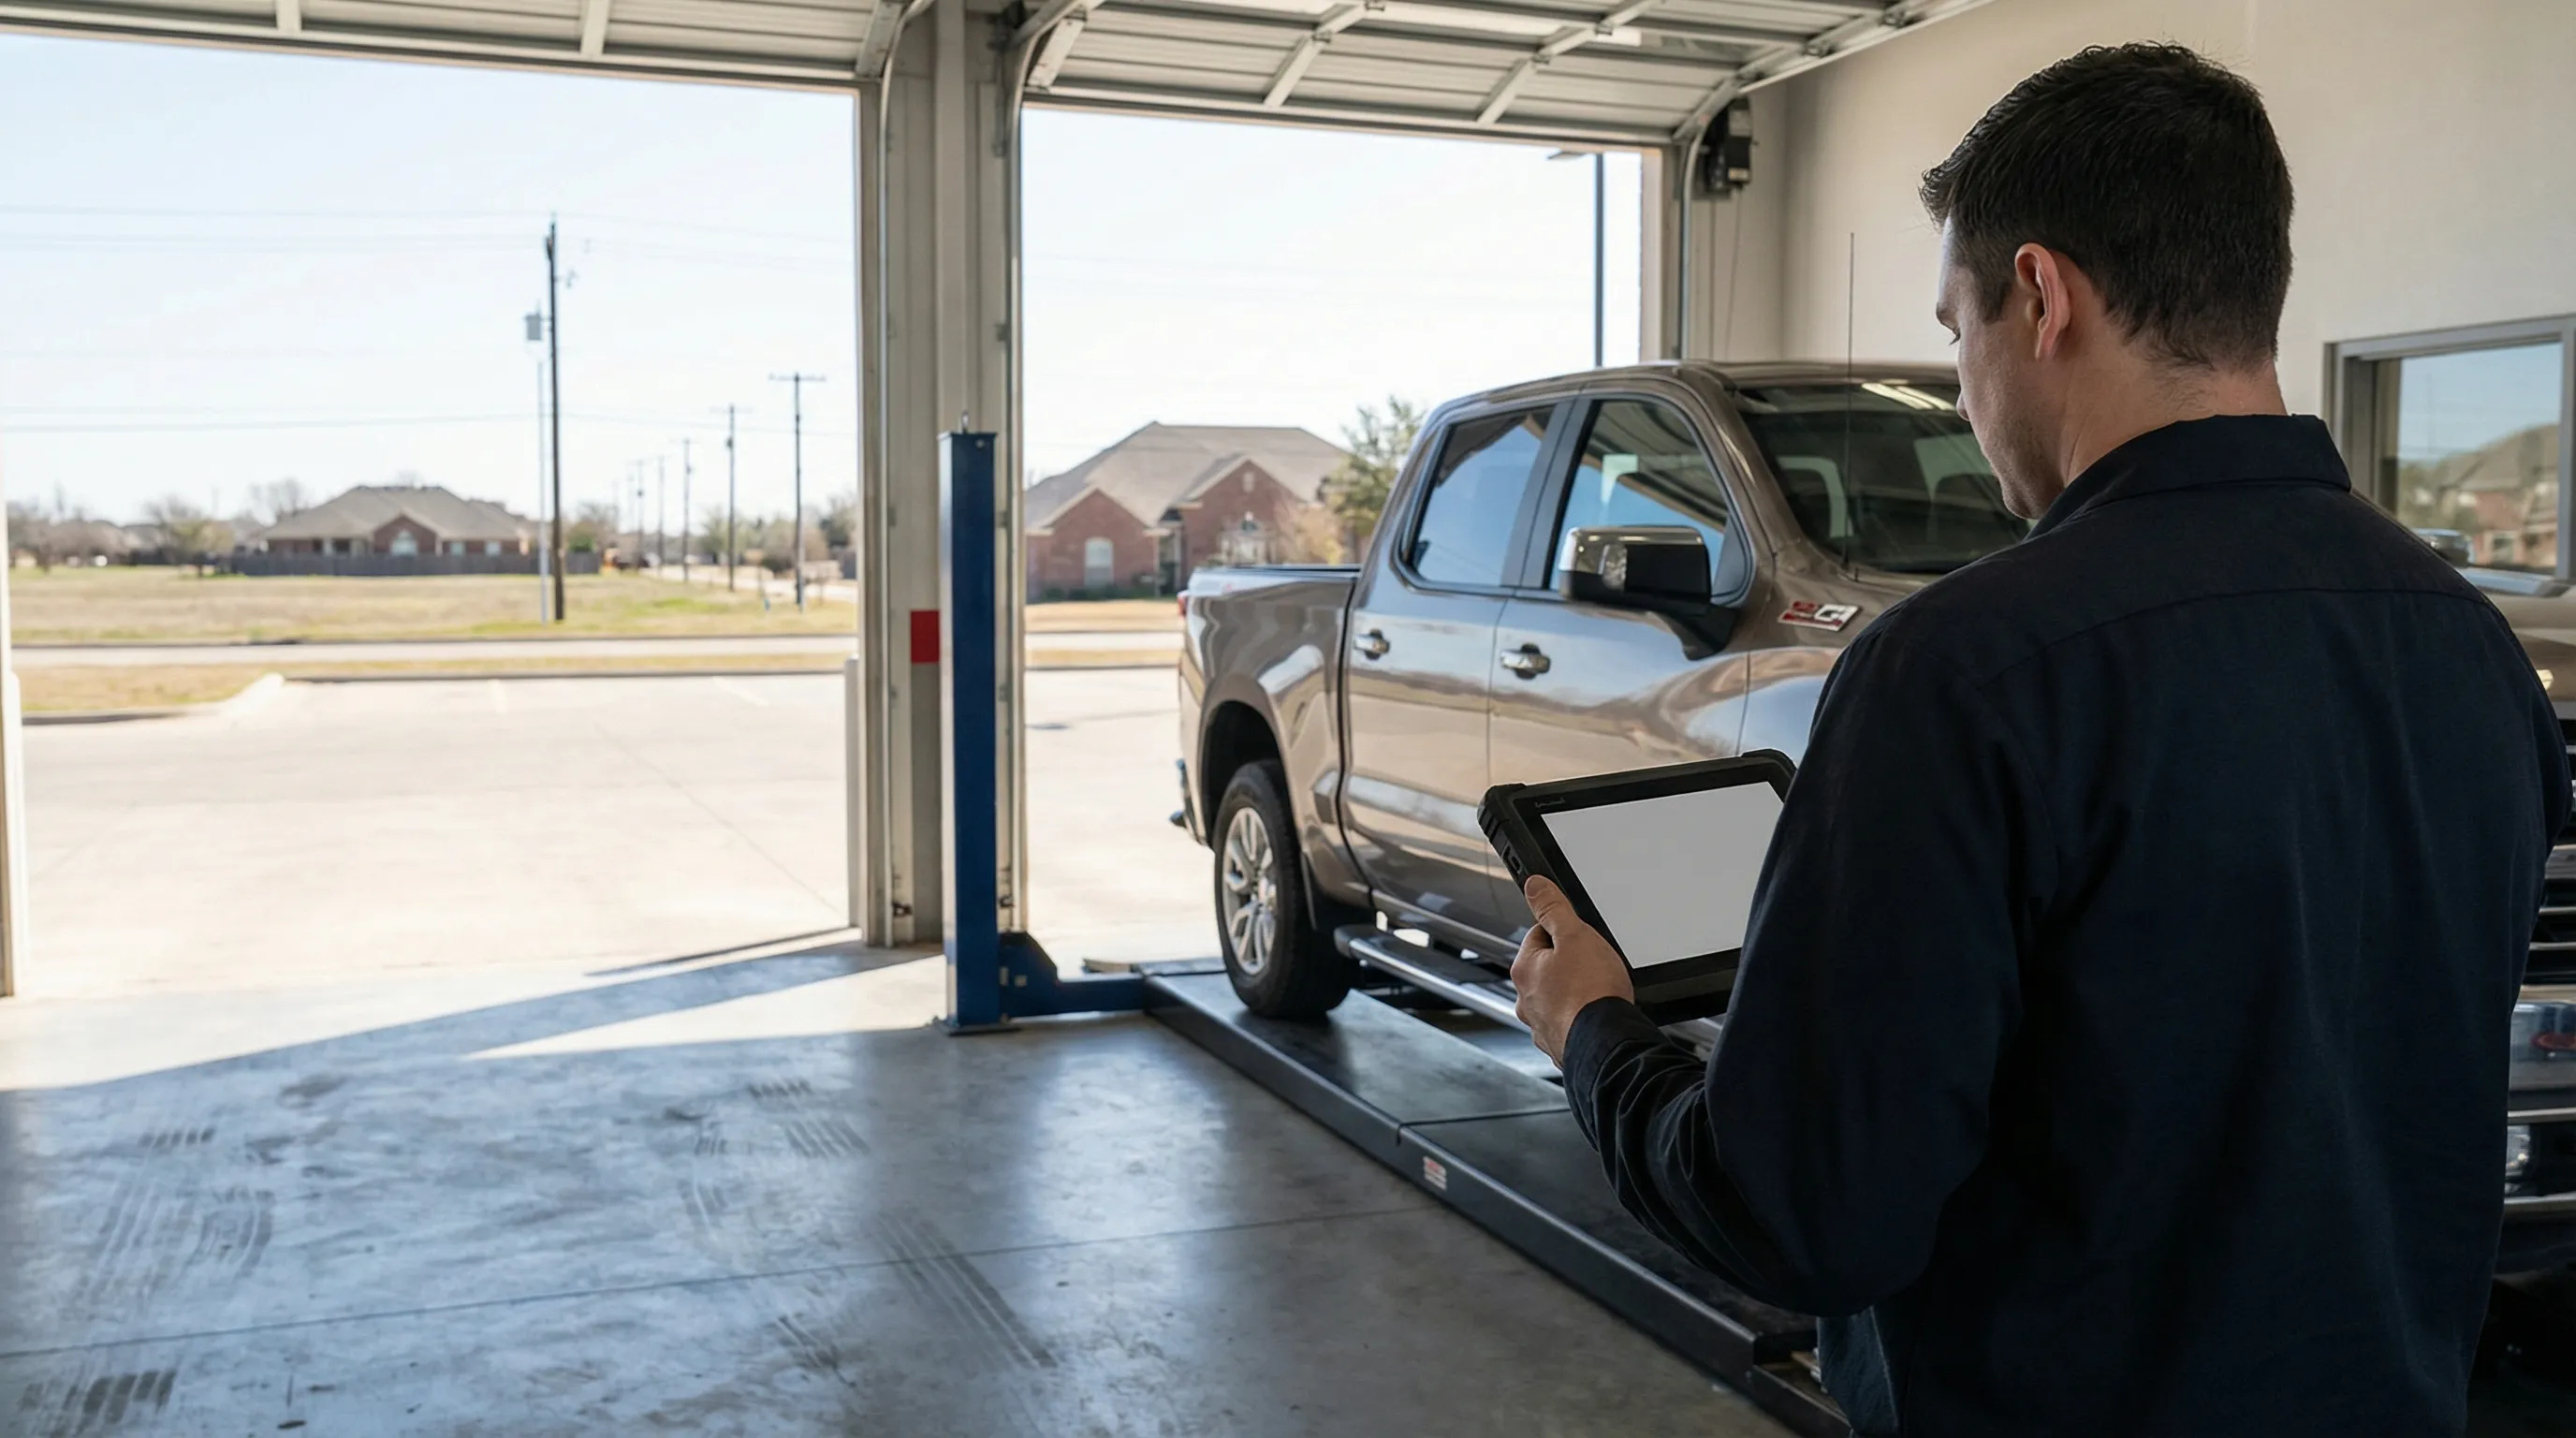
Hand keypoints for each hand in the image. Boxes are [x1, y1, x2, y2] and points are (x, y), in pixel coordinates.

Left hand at [1511, 875, 1634, 1064]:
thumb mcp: (1575, 935)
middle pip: (1549, 967)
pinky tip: (1597, 1014)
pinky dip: (1582, 1018)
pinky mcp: (1560, 1044)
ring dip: (1576, 993)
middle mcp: (1525, 999)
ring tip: (1598, 992)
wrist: (1607, 1043)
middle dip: (1571, 964)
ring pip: (1559, 997)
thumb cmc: (1591, 993)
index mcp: (1524, 969)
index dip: (1565, 932)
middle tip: (1595, 967)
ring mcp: (1541, 1024)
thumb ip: (1553, 908)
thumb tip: (1534, 886)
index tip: (1581, 938)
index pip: (1539, 935)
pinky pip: (1571, 1022)